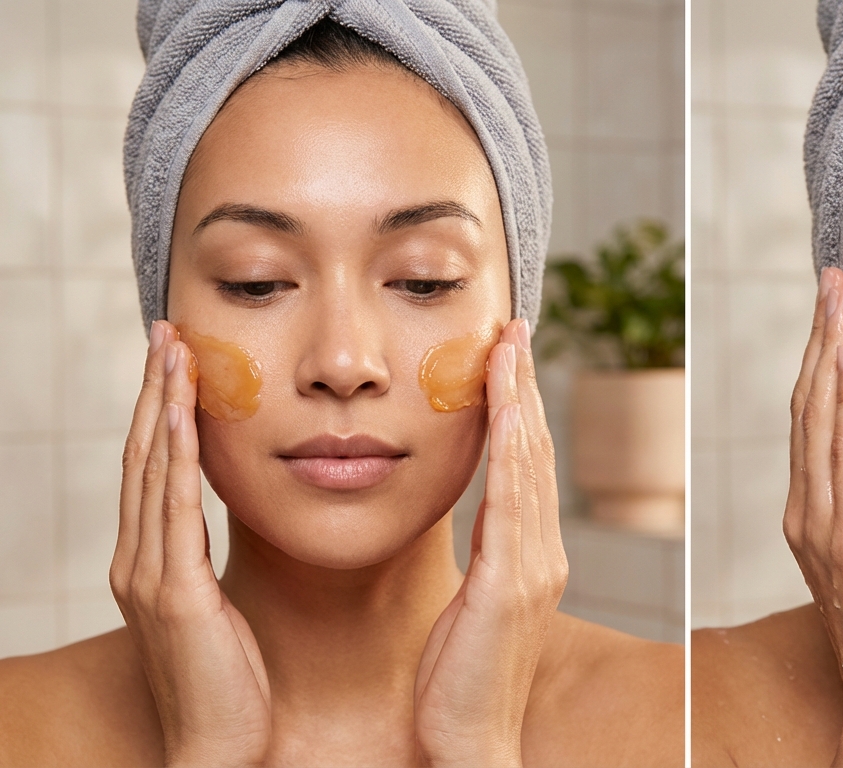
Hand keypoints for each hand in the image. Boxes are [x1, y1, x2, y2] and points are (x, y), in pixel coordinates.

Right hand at [110, 321, 272, 765]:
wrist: (219, 749)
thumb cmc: (232, 684)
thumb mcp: (217, 608)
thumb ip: (209, 561)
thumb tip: (225, 519)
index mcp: (152, 563)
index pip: (153, 469)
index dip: (160, 411)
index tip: (176, 360)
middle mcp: (139, 561)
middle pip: (142, 456)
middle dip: (153, 391)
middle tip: (167, 331)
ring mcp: (148, 576)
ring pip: (151, 471)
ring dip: (161, 406)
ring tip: (174, 350)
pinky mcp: (173, 595)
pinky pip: (173, 510)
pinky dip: (173, 456)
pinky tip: (182, 414)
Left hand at [413, 319, 567, 767]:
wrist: (467, 748)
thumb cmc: (456, 685)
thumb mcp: (469, 608)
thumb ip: (483, 559)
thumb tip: (476, 521)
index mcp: (528, 557)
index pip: (525, 466)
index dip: (519, 408)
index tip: (505, 357)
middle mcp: (541, 554)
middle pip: (536, 453)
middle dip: (524, 387)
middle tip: (512, 328)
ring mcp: (533, 567)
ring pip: (530, 465)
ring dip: (519, 400)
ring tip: (508, 345)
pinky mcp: (513, 583)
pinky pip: (514, 500)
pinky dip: (514, 447)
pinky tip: (506, 408)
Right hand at [782, 268, 842, 767]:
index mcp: (820, 511)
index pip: (818, 418)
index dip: (824, 359)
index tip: (838, 309)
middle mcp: (808, 509)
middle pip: (809, 404)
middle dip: (820, 337)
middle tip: (832, 279)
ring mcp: (820, 523)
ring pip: (818, 418)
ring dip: (826, 352)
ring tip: (838, 297)